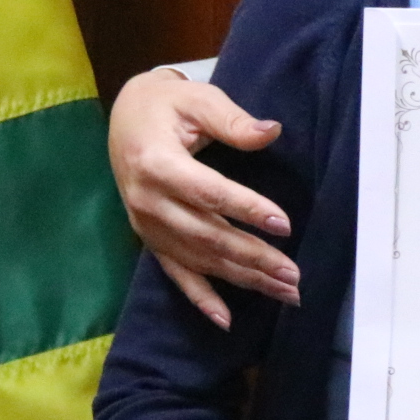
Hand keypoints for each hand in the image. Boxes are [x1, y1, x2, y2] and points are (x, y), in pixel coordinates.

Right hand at [110, 68, 294, 327]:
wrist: (125, 117)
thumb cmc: (166, 105)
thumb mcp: (198, 99)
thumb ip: (233, 121)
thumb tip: (272, 132)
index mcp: (157, 164)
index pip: (208, 193)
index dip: (246, 209)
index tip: (284, 224)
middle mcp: (148, 201)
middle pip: (206, 235)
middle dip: (253, 257)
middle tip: (294, 274)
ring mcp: (147, 225)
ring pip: (199, 259)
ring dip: (243, 279)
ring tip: (284, 292)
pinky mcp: (150, 239)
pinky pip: (176, 274)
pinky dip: (201, 299)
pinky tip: (226, 320)